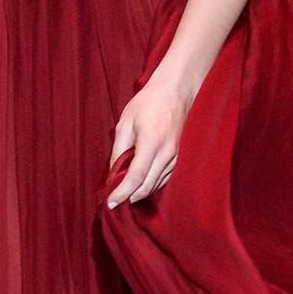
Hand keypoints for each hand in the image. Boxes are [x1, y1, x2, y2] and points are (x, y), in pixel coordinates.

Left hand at [105, 62, 197, 208]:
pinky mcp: (181, 157)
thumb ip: (119, 150)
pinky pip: (166, 178)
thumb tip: (113, 173)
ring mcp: (177, 156)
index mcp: (151, 143)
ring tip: (125, 194)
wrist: (177, 90)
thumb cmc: (149, 103)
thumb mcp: (126, 123)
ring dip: (141, 192)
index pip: (136, 177)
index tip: (111, 203)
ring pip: (157, 184)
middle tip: (115, 200)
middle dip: (130, 196)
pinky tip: (142, 184)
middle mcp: (167, 153)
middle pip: (147, 186)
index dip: (122, 193)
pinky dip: (152, 184)